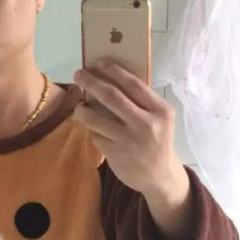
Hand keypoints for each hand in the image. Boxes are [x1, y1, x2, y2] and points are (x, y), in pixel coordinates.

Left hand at [73, 60, 186, 198]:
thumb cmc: (157, 141)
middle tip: (79, 75)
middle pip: (112, 97)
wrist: (160, 177)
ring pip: (96, 118)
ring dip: (82, 110)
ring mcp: (129, 140)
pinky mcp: (116, 154)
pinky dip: (92, 130)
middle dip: (92, 83)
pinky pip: (96, 136)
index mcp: (160, 111)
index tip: (99, 63)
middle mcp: (146, 124)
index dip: (114, 71)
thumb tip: (112, 77)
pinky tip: (93, 129)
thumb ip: (142, 102)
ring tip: (79, 106)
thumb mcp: (159, 119)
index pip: (134, 85)